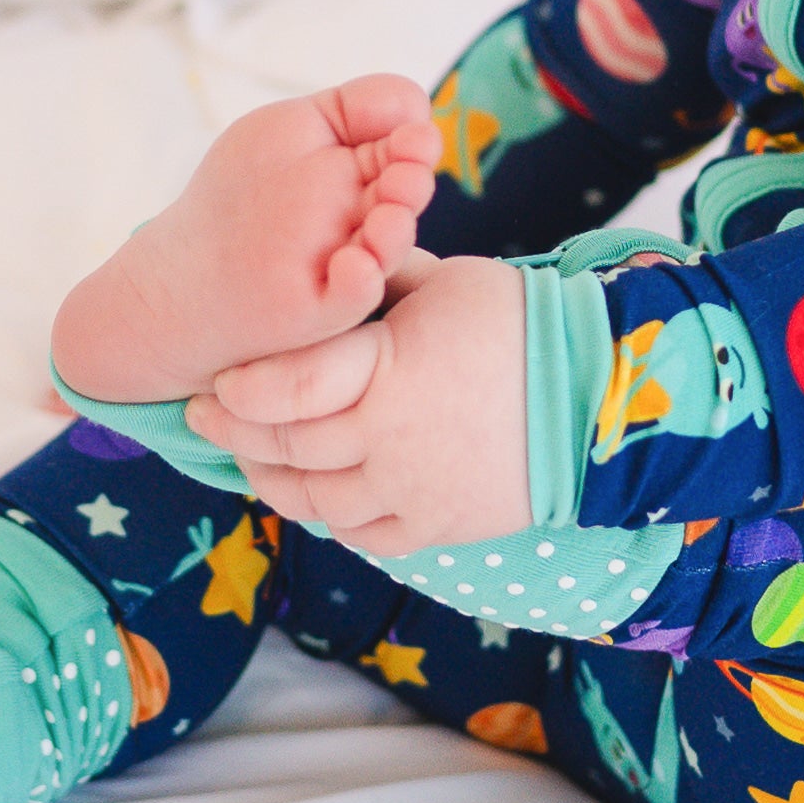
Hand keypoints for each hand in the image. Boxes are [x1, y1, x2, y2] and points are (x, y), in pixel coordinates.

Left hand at [188, 250, 530, 553]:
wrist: (597, 398)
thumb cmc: (519, 325)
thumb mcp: (444, 281)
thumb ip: (377, 281)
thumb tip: (331, 267)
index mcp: (387, 370)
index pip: (287, 387)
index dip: (241, 387)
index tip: (218, 379)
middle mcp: (388, 439)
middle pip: (286, 445)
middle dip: (234, 429)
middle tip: (206, 413)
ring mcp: (409, 491)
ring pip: (312, 499)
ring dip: (272, 477)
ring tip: (253, 453)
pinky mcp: (432, 527)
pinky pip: (360, 535)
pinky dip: (328, 515)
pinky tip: (315, 492)